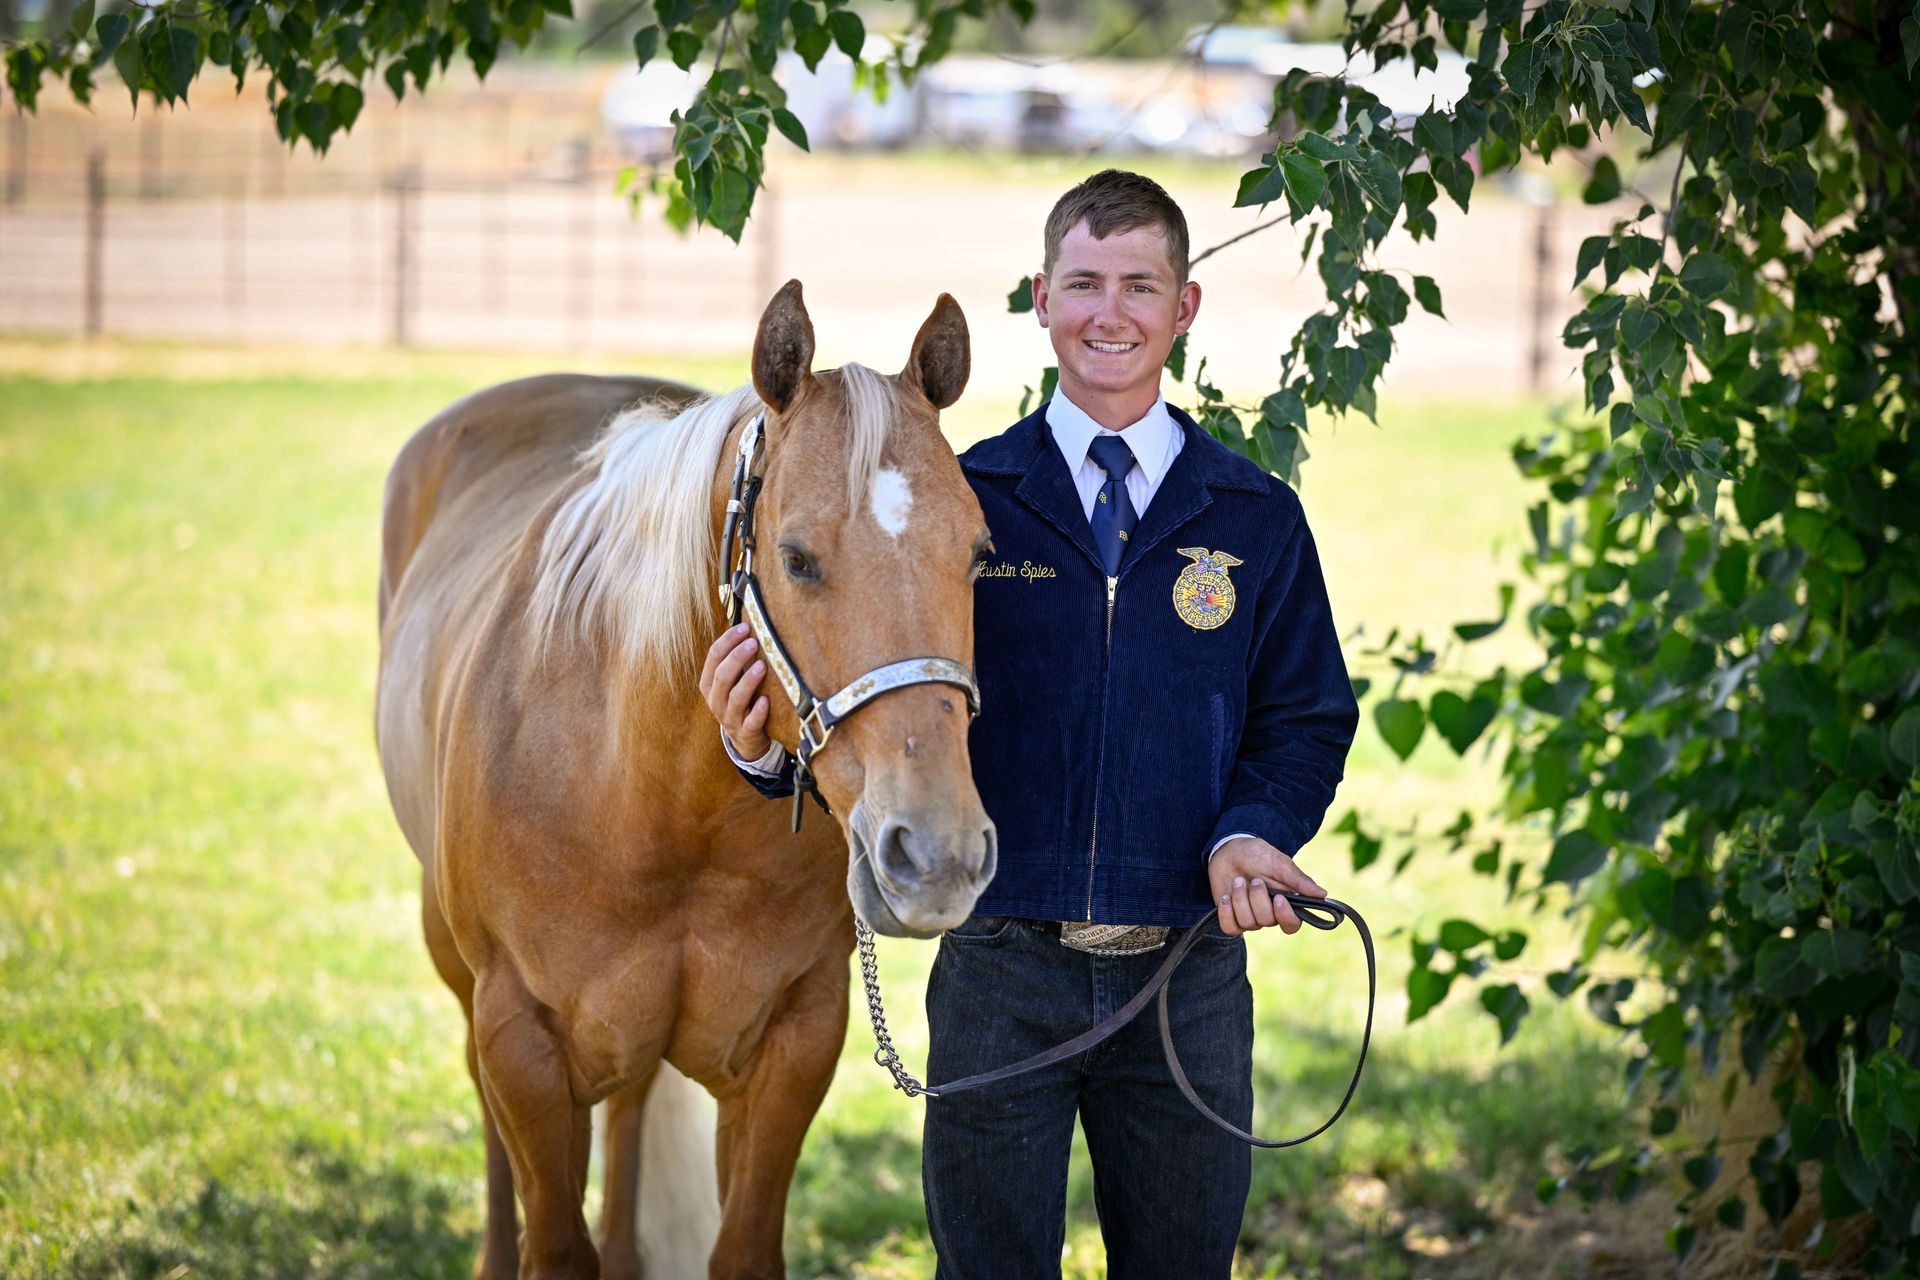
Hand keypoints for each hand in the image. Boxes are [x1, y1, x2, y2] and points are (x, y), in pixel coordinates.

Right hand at [699, 623, 773, 757]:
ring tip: (763, 665)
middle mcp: (716, 700)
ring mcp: (730, 718)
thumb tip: (749, 623)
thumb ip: (735, 658)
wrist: (746, 739)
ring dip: (748, 680)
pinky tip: (766, 700)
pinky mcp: (746, 732)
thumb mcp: (732, 681)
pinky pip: (751, 722)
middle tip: (754, 642)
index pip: (713, 657)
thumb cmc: (742, 700)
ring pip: (735, 697)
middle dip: (737, 657)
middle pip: (722, 676)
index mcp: (709, 684)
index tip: (745, 627)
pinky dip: (758, 711)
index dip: (728, 640)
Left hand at [1207, 837, 1326, 936]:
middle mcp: (1268, 913)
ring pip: (1247, 923)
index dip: (1285, 916)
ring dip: (1240, 900)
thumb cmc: (1258, 855)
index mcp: (1285, 902)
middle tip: (1254, 880)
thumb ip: (1298, 880)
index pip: (1292, 925)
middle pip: (1267, 921)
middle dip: (1257, 899)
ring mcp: (1249, 916)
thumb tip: (1323, 894)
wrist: (1230, 850)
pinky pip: (1229, 928)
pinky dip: (1226, 914)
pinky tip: (1226, 897)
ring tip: (1238, 881)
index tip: (1279, 898)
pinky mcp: (1231, 917)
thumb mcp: (1280, 863)